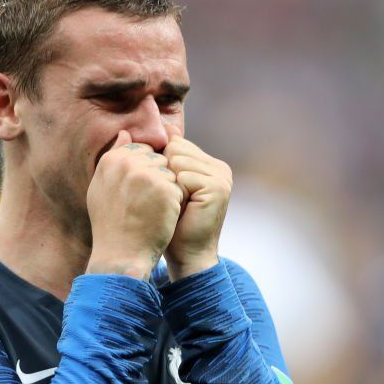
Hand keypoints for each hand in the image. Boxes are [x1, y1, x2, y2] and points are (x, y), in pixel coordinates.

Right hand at [86, 130, 184, 279]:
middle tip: (144, 206)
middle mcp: (128, 162)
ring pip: (171, 173)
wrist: (121, 255)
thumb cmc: (111, 224)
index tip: (139, 193)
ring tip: (151, 212)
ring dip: (168, 191)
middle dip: (158, 179)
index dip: (145, 172)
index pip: (142, 150)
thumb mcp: (103, 187)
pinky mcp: (166, 189)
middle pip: (158, 160)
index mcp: (112, 160)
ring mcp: (148, 174)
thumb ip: (115, 156)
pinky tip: (161, 217)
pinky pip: (179, 188)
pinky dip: (175, 203)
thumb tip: (126, 133)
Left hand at [163, 125, 231, 279]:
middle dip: (165, 172)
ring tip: (176, 203)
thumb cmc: (172, 222)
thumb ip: (167, 158)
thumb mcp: (168, 185)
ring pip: (177, 160)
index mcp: (209, 164)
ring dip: (169, 182)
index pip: (176, 144)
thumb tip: (162, 128)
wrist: (187, 254)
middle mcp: (219, 167)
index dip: (162, 165)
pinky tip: (182, 208)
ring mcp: (221, 176)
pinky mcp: (218, 187)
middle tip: (172, 199)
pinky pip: (183, 175)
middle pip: (176, 148)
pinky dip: (176, 191)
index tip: (165, 188)